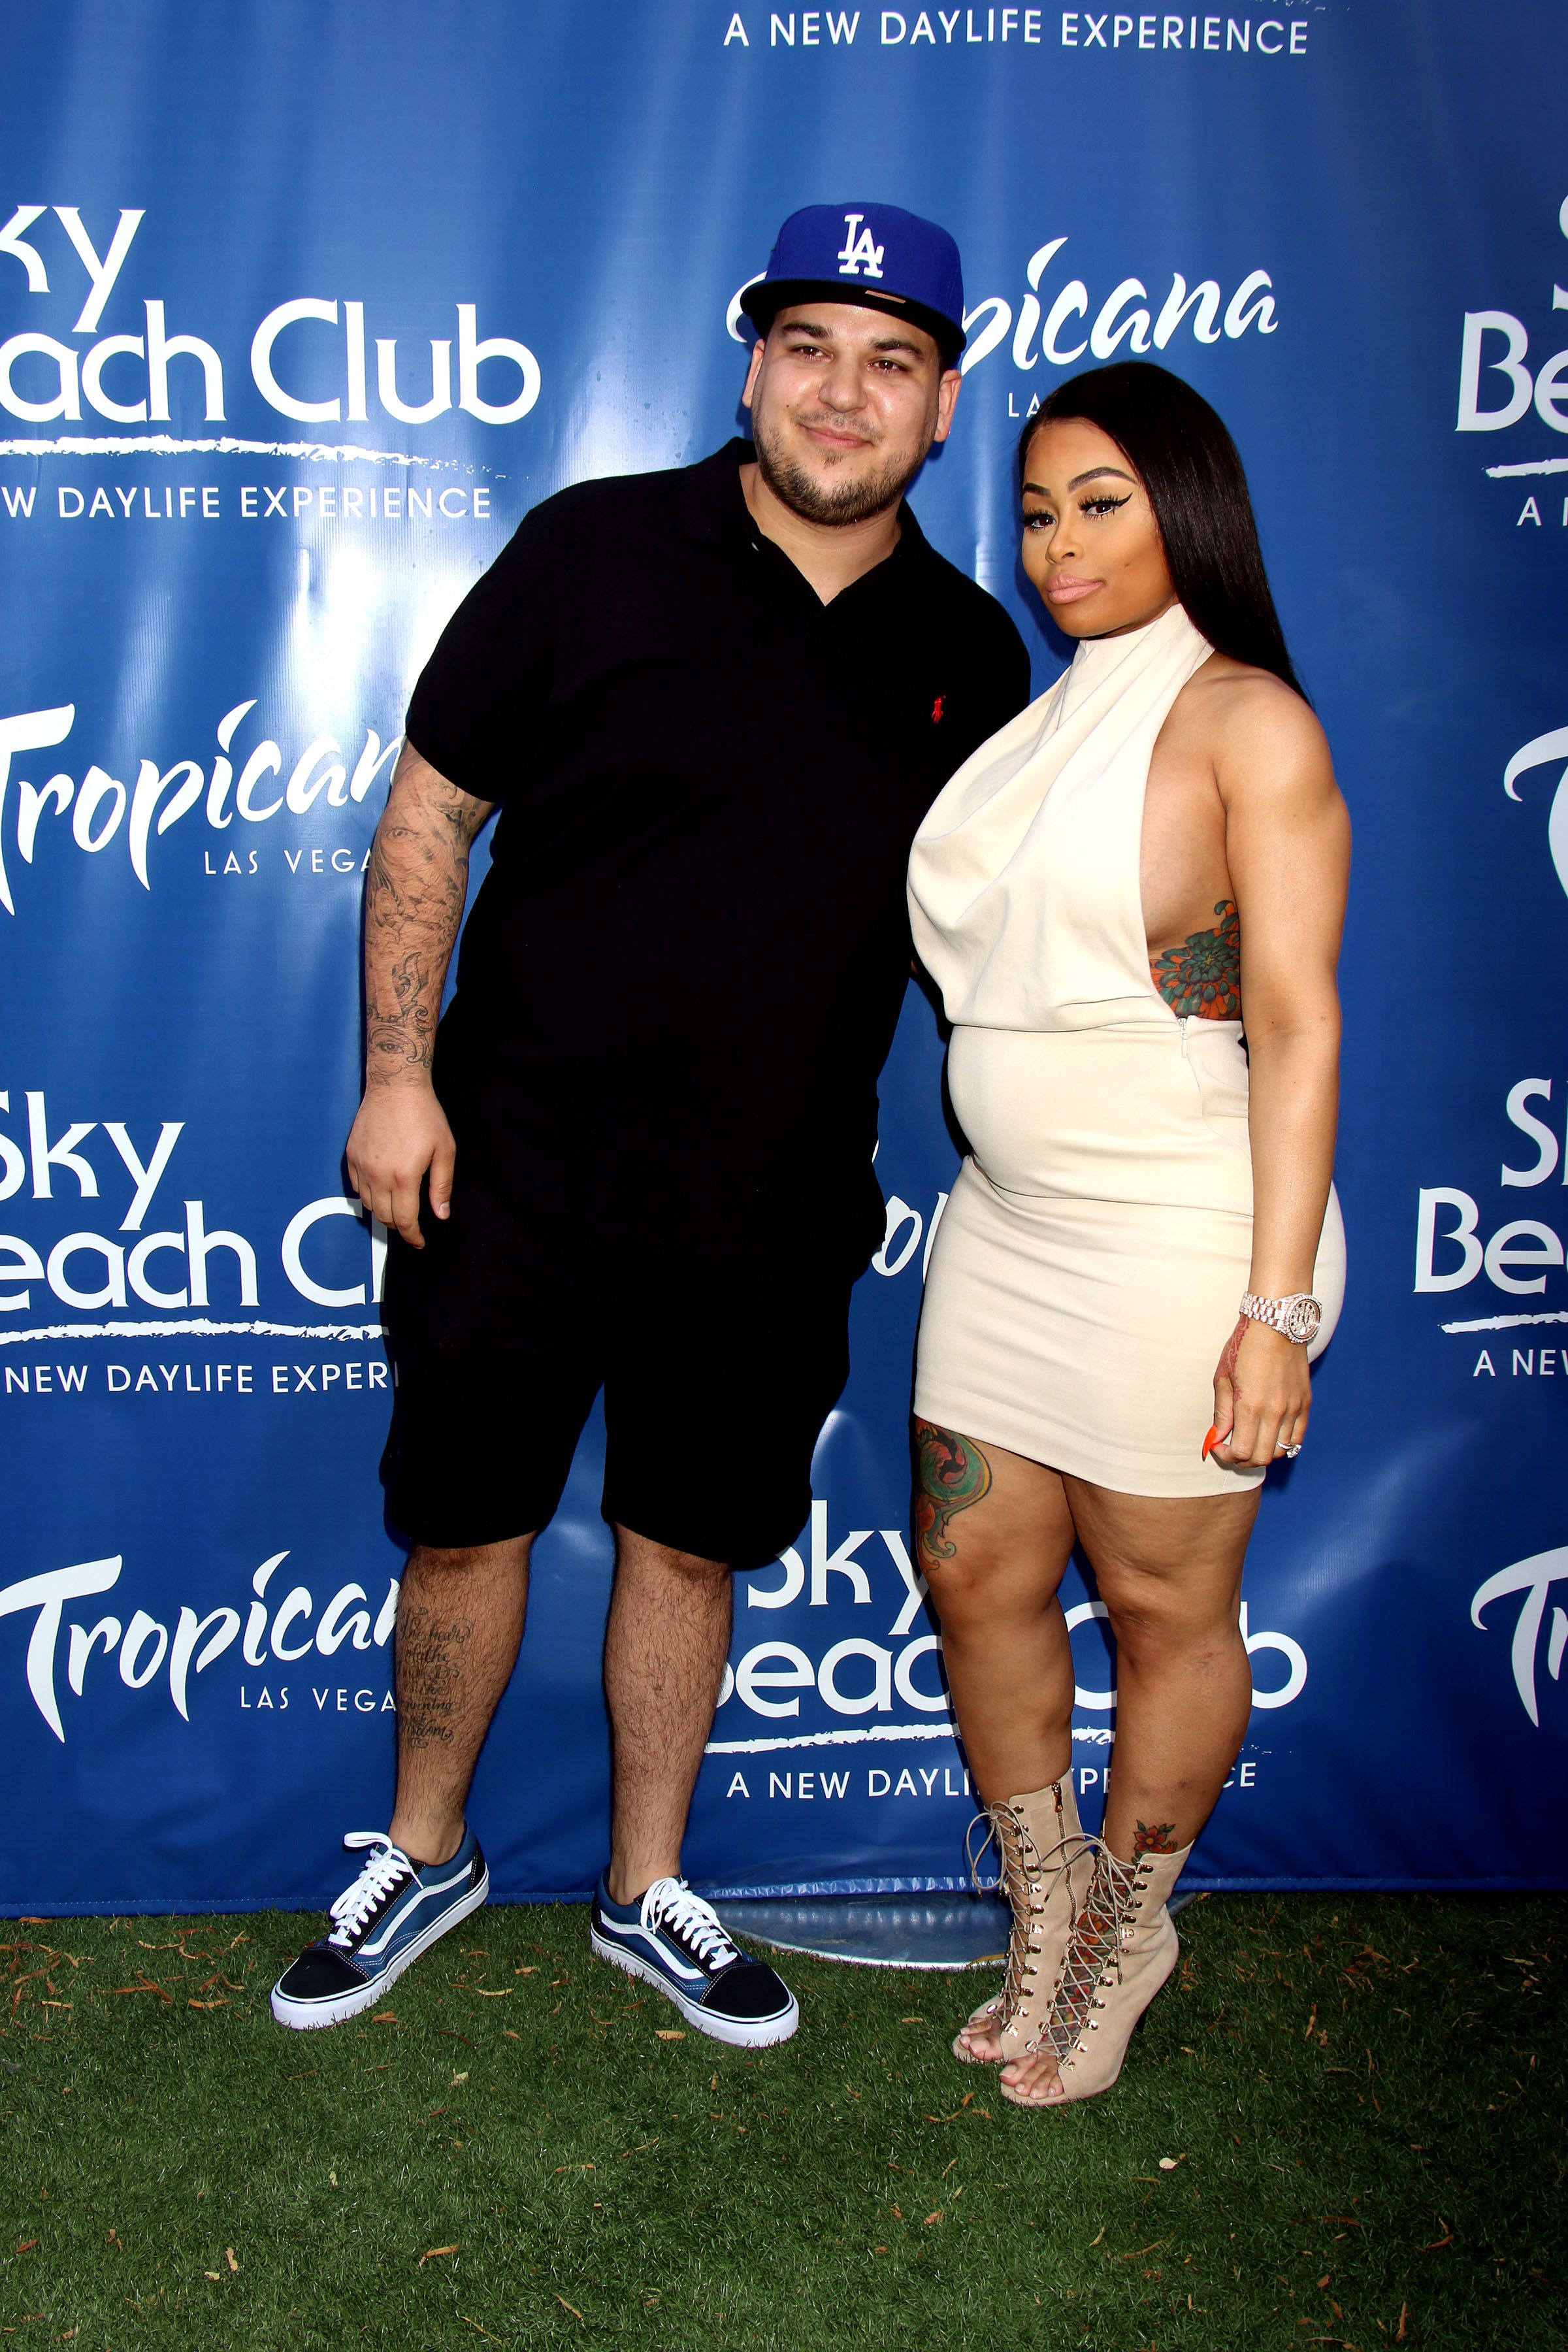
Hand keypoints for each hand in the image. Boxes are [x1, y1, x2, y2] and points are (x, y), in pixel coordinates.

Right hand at [345, 1082, 455, 1248]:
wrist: (396, 1087)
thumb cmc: (425, 1116)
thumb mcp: (445, 1151)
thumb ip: (441, 1186)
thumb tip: (441, 1215)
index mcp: (404, 1177)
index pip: (404, 1220)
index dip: (412, 1236)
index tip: (418, 1242)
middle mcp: (378, 1175)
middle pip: (384, 1217)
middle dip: (399, 1226)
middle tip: (411, 1224)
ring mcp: (361, 1166)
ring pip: (368, 1204)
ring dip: (383, 1211)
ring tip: (397, 1205)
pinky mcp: (351, 1155)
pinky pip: (356, 1187)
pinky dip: (368, 1195)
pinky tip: (381, 1188)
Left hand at [1207, 1315, 1309, 1469]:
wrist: (1275, 1325)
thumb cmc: (1245, 1347)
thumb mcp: (1223, 1378)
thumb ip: (1222, 1412)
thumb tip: (1217, 1437)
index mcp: (1250, 1407)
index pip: (1241, 1452)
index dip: (1227, 1456)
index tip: (1219, 1447)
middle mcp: (1275, 1412)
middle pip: (1261, 1458)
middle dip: (1243, 1459)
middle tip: (1232, 1448)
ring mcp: (1293, 1409)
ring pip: (1281, 1451)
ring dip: (1263, 1452)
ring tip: (1251, 1440)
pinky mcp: (1305, 1404)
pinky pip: (1297, 1437)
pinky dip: (1283, 1443)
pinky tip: (1270, 1434)